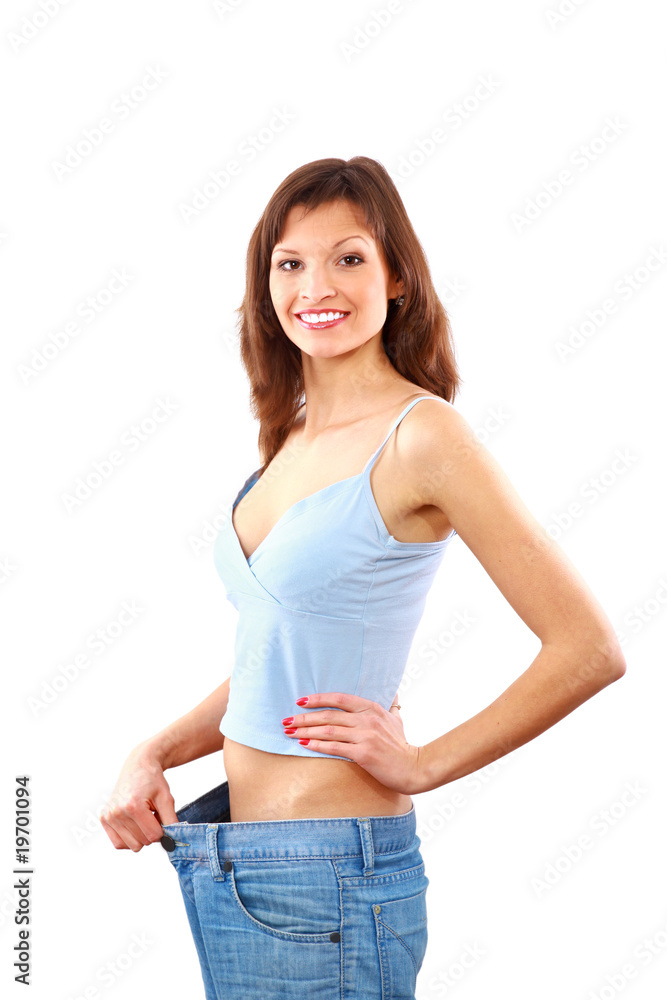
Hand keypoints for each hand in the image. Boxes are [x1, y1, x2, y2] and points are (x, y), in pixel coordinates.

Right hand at [100, 744, 178, 851]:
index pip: (153, 836)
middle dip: (151, 831)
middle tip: (151, 815)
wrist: (138, 767)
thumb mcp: (166, 798)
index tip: (161, 819)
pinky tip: (133, 824)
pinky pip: (118, 843)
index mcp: (133, 806)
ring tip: (142, 818)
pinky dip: (129, 839)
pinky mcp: (103, 819)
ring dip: (140, 835)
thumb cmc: (152, 781)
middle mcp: (117, 812)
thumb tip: (172, 841)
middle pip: (143, 842)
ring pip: (132, 846)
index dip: (162, 831)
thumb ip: (171, 821)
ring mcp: (108, 816)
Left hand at [281, 692, 424, 794]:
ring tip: (289, 732)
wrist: (414, 768)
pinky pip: (334, 747)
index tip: (301, 700)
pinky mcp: (363, 753)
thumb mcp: (398, 721)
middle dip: (304, 717)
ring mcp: (365, 736)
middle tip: (286, 720)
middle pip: (329, 714)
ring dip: (306, 730)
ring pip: (328, 729)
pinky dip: (316, 744)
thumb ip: (392, 707)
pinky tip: (304, 744)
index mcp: (372, 708)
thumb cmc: (403, 746)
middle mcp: (367, 719)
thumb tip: (395, 696)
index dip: (319, 698)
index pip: (340, 698)